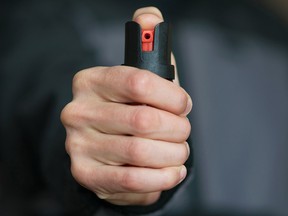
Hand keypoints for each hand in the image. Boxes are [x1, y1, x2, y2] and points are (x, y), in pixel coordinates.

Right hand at [60, 7, 191, 205]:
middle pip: (144, 121)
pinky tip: (171, 171)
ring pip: (142, 152)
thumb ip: (148, 44)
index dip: (172, 96)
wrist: (106, 145)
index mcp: (91, 81)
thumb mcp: (141, 76)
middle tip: (182, 131)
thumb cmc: (132, 108)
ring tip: (178, 151)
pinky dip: (163, 178)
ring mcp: (78, 145)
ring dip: (173, 154)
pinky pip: (134, 181)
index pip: (139, 81)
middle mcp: (78, 111)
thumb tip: (150, 16)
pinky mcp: (86, 174)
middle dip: (177, 129)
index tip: (183, 105)